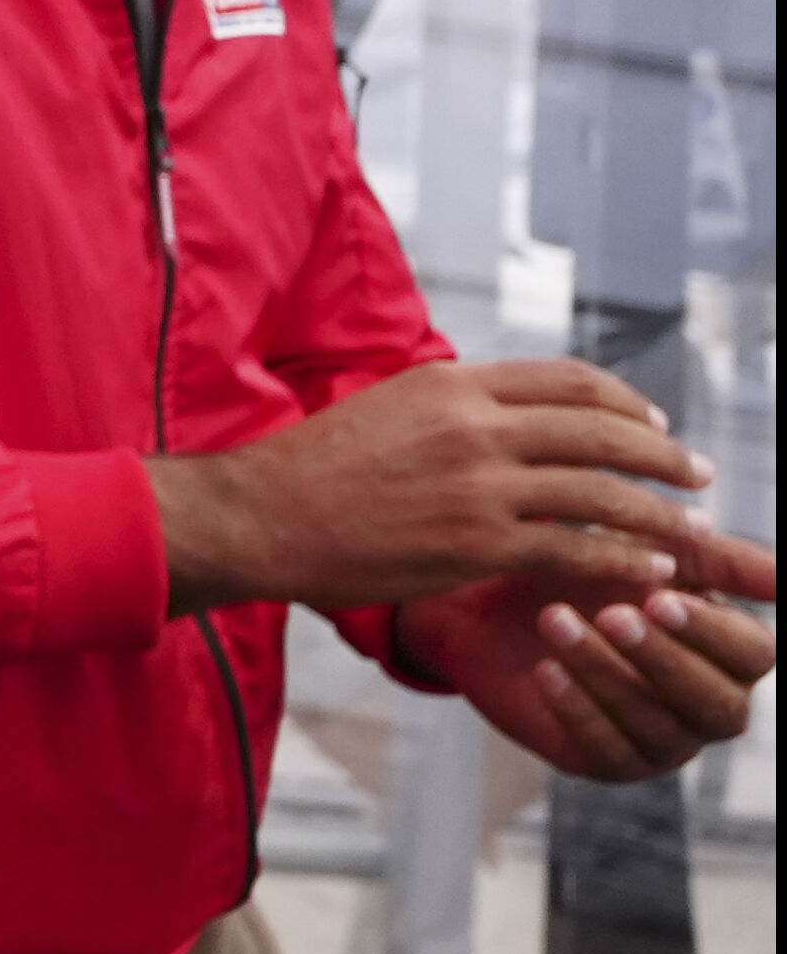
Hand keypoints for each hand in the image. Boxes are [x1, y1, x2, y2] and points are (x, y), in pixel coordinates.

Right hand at [153, 358, 724, 611]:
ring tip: (689, 532)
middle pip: (602, 431)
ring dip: (659, 514)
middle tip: (695, 474)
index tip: (653, 425)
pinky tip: (647, 572)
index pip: (570, 382)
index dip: (626, 403)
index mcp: (453, 382)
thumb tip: (514, 415)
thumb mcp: (388, 406)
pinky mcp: (475, 545)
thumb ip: (456, 407)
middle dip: (663, 456)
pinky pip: (574, 550)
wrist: (258, 517)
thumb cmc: (312, 468)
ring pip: (602, 493)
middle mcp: (474, 426)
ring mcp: (478, 487)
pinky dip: (623, 562)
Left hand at [413, 563, 777, 784]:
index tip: (658, 597)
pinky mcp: (610, 762)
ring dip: (607, 674)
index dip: (709, 631)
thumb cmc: (592, 568)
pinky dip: (579, 710)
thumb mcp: (652, 548)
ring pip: (658, 727)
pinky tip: (547, 670)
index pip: (753, 655)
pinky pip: (609, 751)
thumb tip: (783, 578)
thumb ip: (719, 560)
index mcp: (733, 653)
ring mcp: (665, 740)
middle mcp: (710, 704)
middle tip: (611, 614)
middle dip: (662, 660)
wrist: (499, 602)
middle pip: (716, 704)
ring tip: (556, 622)